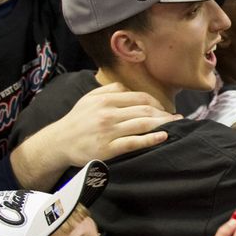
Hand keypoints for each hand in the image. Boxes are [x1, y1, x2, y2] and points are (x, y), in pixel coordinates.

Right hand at [13, 83, 175, 188]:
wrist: (58, 142)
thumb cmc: (77, 120)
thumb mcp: (89, 98)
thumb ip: (109, 90)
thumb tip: (129, 87)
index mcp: (105, 99)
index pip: (140, 98)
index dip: (157, 103)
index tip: (165, 109)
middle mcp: (108, 113)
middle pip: (145, 110)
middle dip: (164, 114)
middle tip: (177, 119)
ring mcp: (108, 131)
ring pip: (143, 124)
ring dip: (163, 124)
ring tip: (175, 125)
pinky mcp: (108, 148)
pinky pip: (134, 142)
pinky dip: (151, 139)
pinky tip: (163, 137)